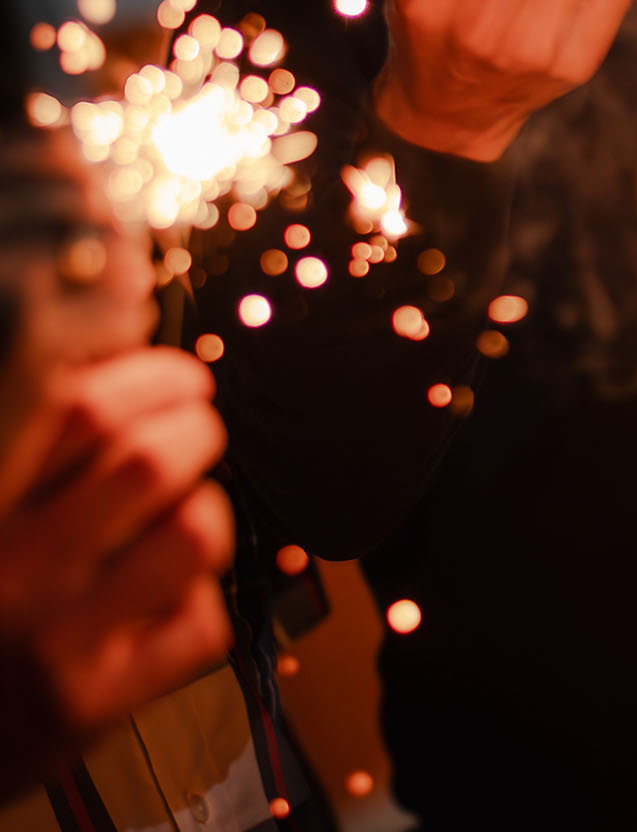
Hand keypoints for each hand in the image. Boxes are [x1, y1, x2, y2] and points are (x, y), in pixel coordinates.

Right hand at [0, 348, 233, 742]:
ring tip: (181, 510)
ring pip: (189, 533)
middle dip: (194, 428)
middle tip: (194, 430)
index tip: (174, 375)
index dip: (146, 373)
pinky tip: (165, 595)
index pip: (71, 402)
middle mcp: (4, 565)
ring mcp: (51, 638)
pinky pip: (196, 623)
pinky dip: (198, 597)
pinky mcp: (92, 701)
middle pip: (144, 457)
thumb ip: (30, 439)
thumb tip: (117, 347)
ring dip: (204, 507)